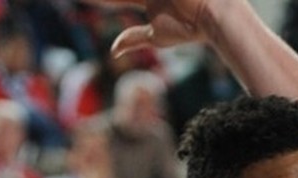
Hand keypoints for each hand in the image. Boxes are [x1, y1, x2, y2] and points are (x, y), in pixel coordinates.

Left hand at [89, 0, 212, 58]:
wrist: (214, 15)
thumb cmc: (190, 28)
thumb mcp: (157, 35)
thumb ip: (134, 38)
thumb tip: (113, 51)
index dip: (100, 0)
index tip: (84, 0)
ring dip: (120, 0)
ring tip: (127, 1)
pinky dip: (126, 0)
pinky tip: (150, 1)